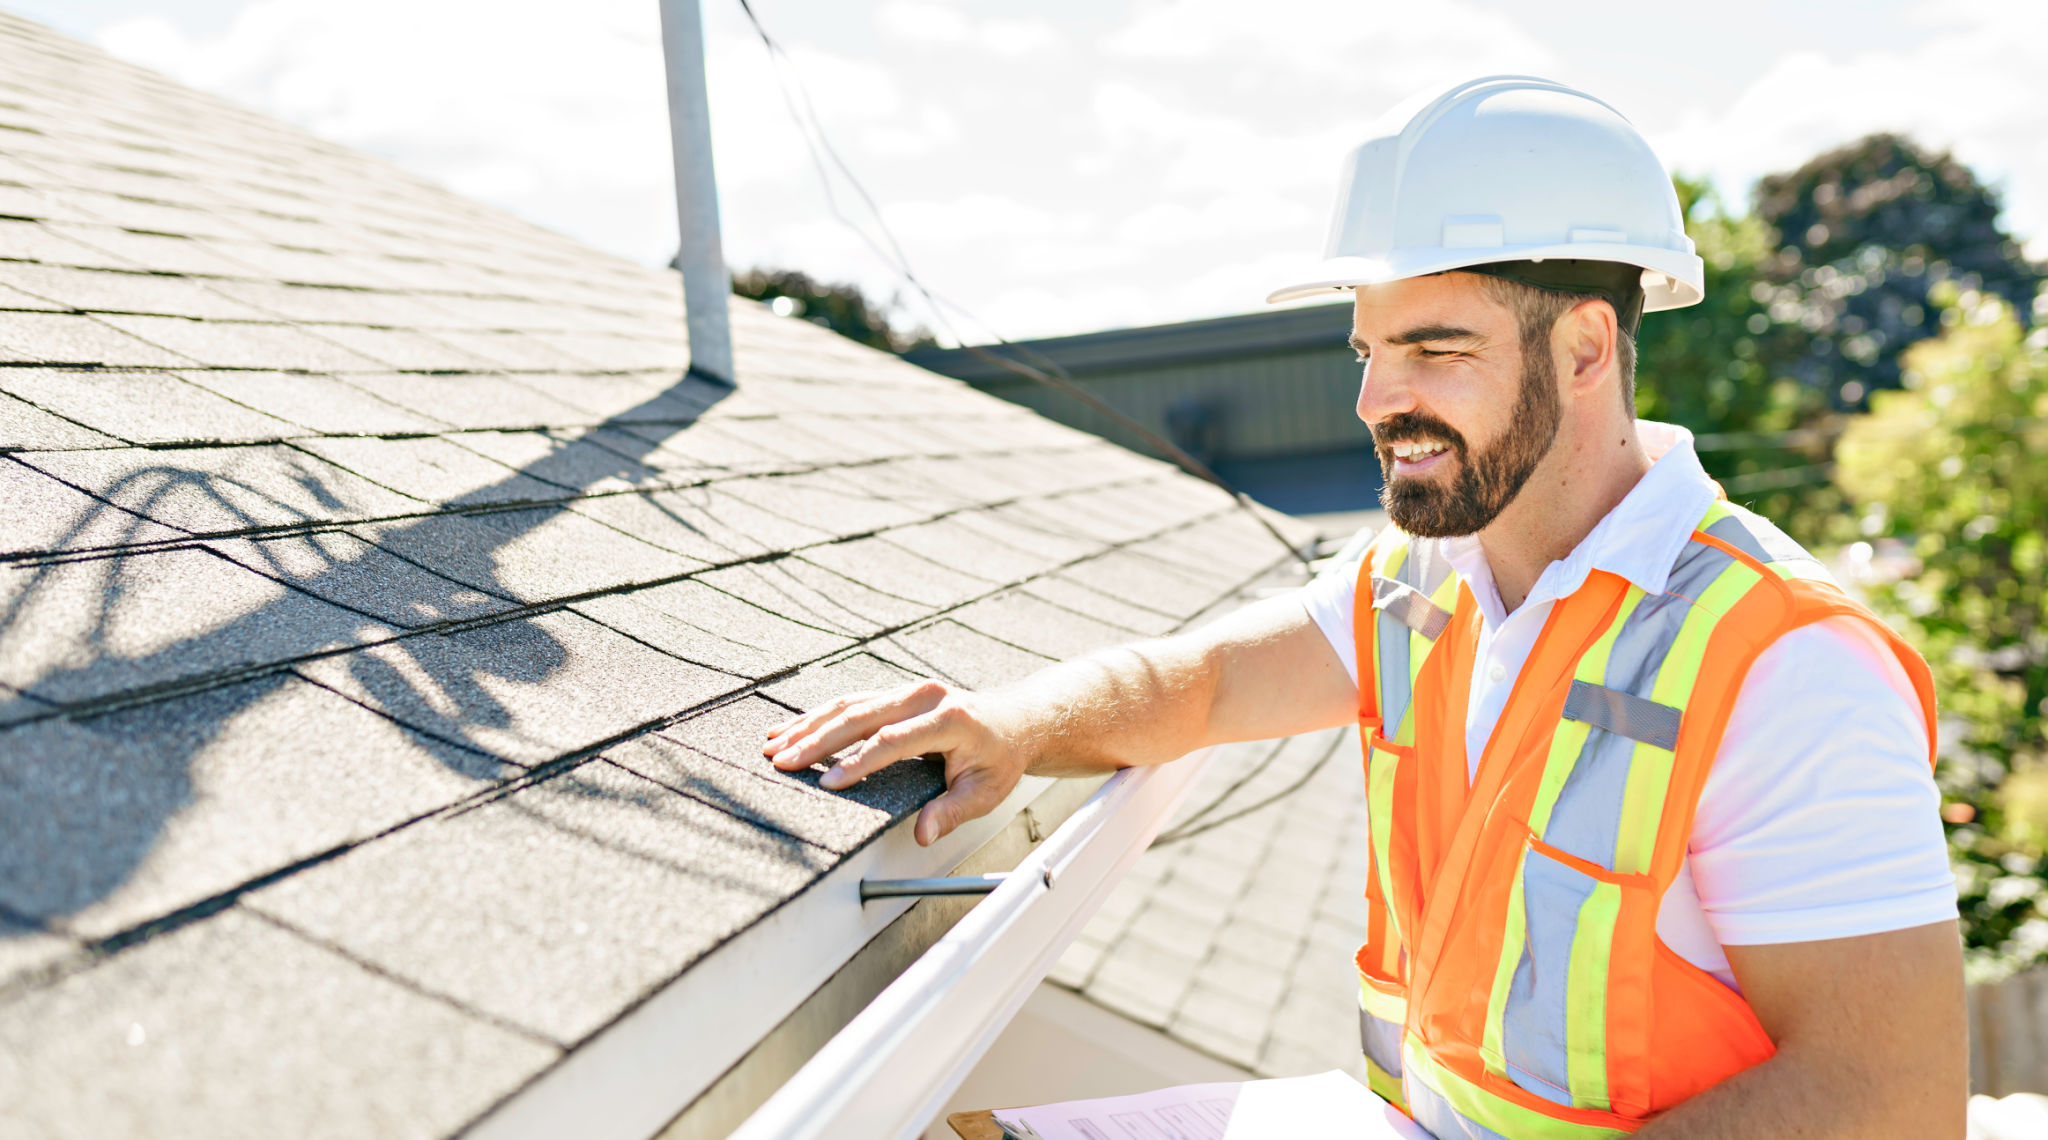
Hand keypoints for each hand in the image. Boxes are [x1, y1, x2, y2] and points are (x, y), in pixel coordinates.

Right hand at [762, 679, 1031, 846]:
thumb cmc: (999, 759)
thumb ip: (952, 812)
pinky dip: (820, 716)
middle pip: (861, 716)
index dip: (858, 763)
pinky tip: (792, 728)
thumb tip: (924, 835)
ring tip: (773, 745)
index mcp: (951, 719)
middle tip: (782, 762)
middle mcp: (926, 696)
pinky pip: (853, 702)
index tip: (828, 784)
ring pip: (850, 705)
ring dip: (809, 725)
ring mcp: (909, 689)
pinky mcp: (896, 692)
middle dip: (817, 741)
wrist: (1013, 720)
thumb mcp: (985, 792)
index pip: (894, 741)